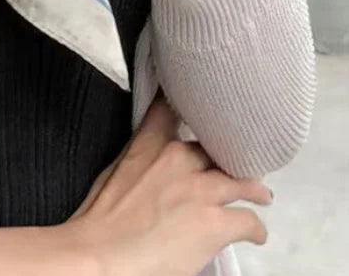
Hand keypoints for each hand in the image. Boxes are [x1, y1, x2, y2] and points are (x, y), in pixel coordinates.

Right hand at [67, 91, 272, 275]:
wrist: (102, 256)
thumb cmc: (99, 221)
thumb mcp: (112, 174)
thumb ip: (138, 160)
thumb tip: (149, 164)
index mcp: (147, 144)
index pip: (169, 107)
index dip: (188, 102)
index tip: (201, 105)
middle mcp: (177, 158)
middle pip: (215, 147)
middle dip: (227, 157)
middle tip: (236, 164)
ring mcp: (200, 191)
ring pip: (242, 182)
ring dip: (253, 190)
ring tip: (260, 195)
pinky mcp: (215, 224)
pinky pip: (249, 221)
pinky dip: (255, 229)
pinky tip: (255, 234)